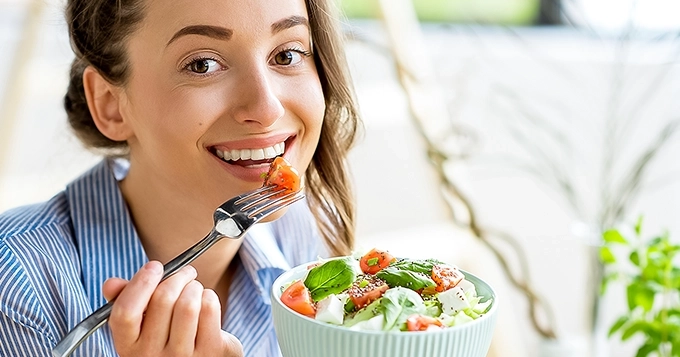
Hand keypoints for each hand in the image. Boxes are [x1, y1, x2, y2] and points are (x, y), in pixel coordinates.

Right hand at [102, 261, 242, 356]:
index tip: (154, 267)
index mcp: (128, 347)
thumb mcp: (141, 322)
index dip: (140, 283)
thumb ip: (124, 300)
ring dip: (194, 287)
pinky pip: (209, 309)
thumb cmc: (167, 334)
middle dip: (177, 276)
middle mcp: (151, 356)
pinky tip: (205, 302)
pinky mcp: (210, 352)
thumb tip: (111, 284)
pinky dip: (209, 296)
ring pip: (188, 303)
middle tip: (185, 273)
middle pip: (162, 299)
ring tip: (194, 289)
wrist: (199, 356)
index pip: (125, 312)